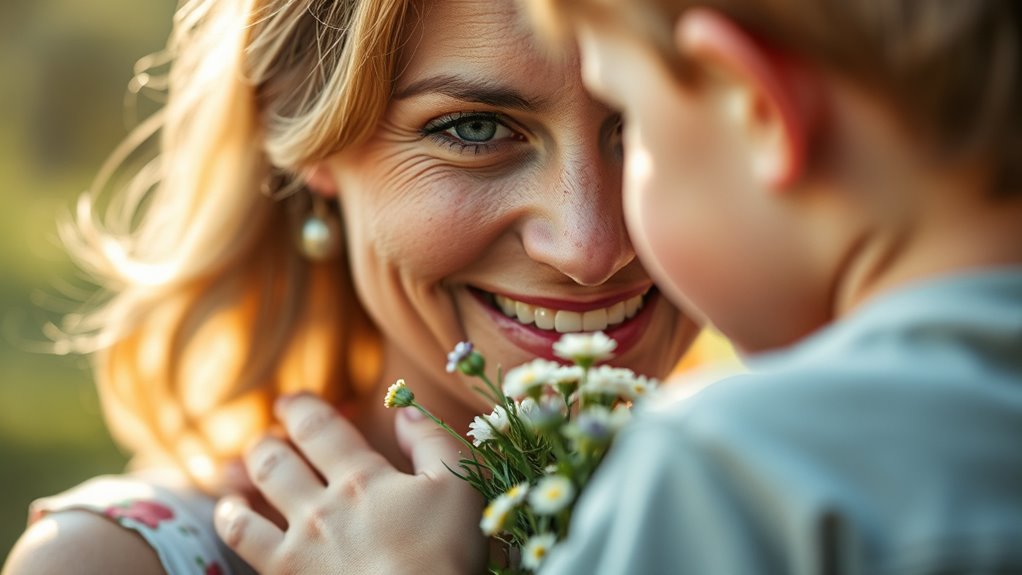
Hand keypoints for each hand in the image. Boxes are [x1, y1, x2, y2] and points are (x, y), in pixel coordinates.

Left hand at [214, 393, 485, 574]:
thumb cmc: (445, 553)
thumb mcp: (457, 487)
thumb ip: (432, 441)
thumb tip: (405, 411)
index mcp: (362, 476)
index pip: (318, 427)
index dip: (300, 408)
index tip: (290, 401)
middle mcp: (323, 504)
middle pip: (277, 459)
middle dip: (266, 441)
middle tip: (265, 435)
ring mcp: (300, 542)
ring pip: (252, 495)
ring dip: (243, 475)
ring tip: (237, 470)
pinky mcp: (286, 573)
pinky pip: (242, 539)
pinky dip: (230, 519)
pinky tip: (229, 513)